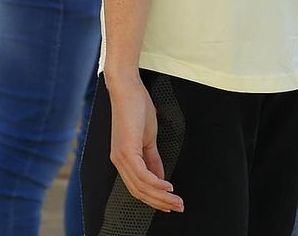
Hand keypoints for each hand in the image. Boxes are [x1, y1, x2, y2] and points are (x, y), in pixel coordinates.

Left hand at [104, 72, 183, 212]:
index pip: (138, 188)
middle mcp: (119, 161)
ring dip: (161, 196)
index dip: (154, 199)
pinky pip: (142, 175)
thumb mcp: (148, 139)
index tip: (170, 205)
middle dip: (160, 203)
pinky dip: (156, 184)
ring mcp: (121, 157)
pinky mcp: (127, 150)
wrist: (128, 89)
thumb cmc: (136, 109)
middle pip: (139, 192)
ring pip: (141, 186)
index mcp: (123, 159)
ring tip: (177, 200)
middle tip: (178, 207)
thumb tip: (160, 177)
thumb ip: (153, 159)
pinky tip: (168, 186)